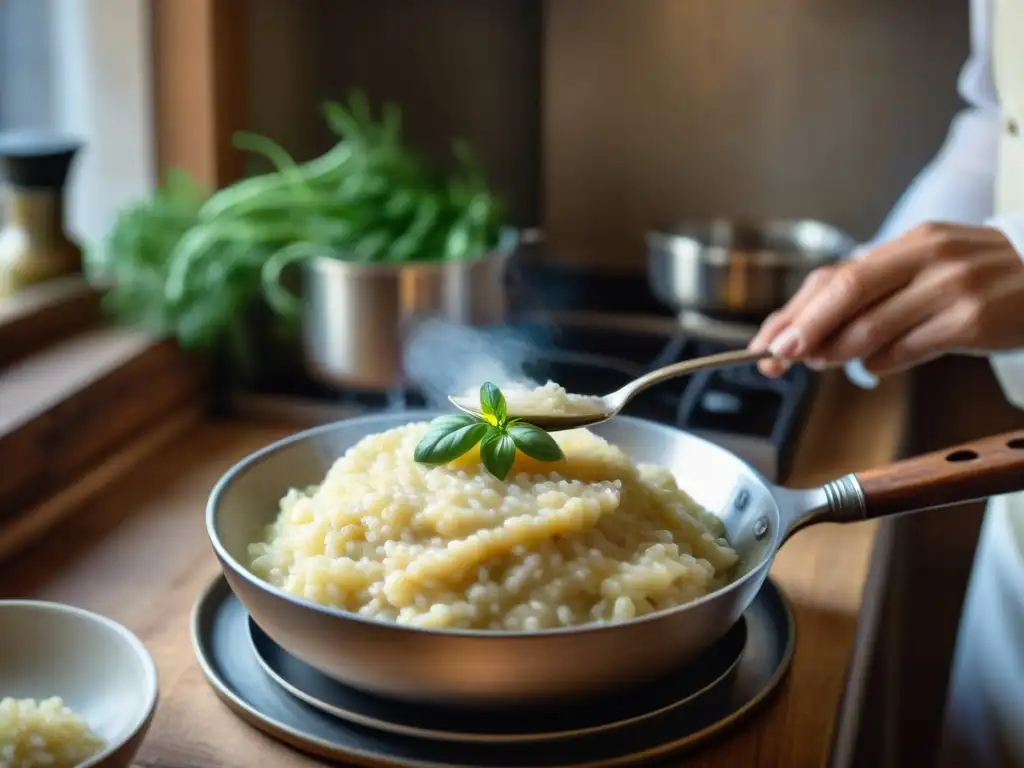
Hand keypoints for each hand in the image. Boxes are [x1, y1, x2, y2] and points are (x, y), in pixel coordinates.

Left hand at [749, 223, 1023, 376]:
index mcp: (912, 242)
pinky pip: (909, 348)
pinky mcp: (974, 320)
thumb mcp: (927, 272)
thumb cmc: (979, 282)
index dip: (794, 311)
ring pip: (873, 326)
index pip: (836, 276)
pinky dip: (881, 363)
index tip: (765, 341)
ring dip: (836, 352)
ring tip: (819, 363)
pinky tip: (873, 367)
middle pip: (847, 292)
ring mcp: (954, 287)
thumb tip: (806, 333)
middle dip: (803, 329)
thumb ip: (874, 295)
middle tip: (776, 357)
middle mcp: (930, 257)